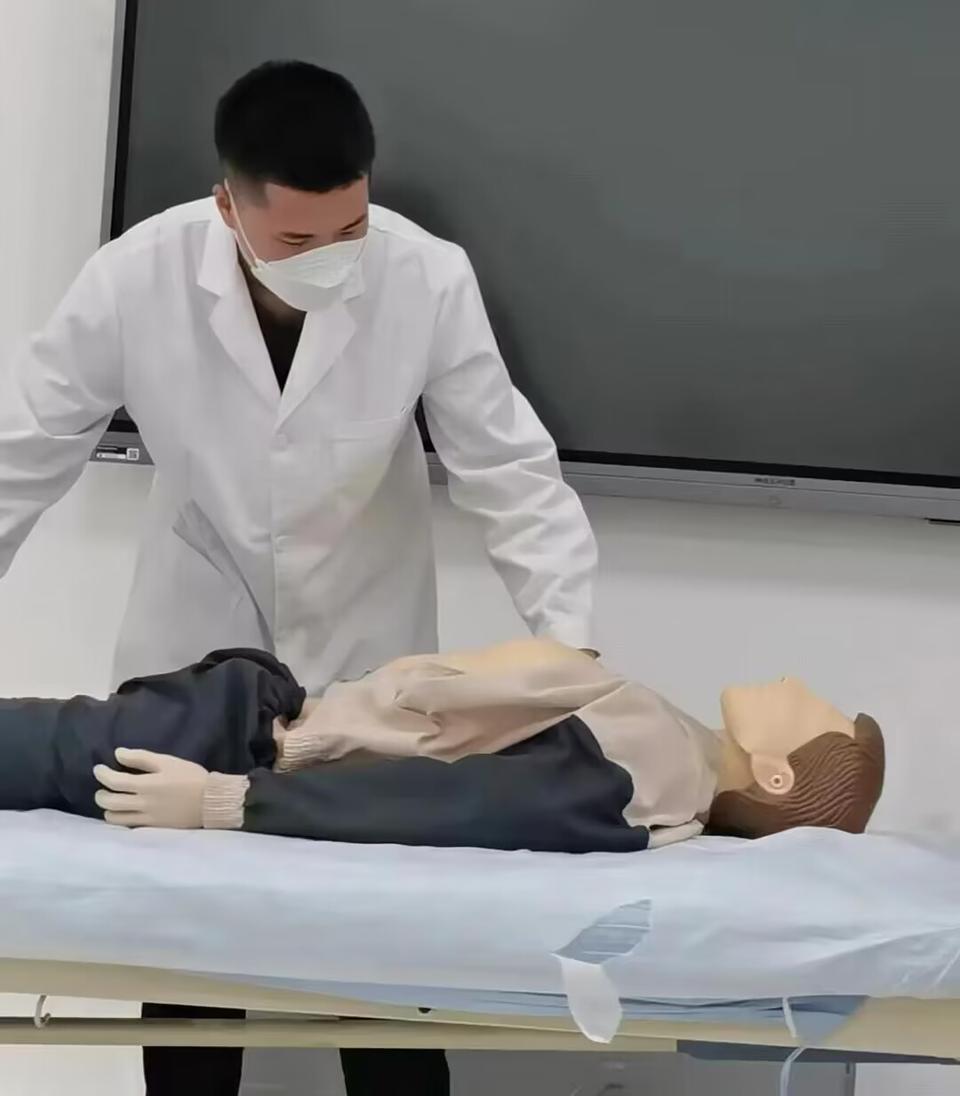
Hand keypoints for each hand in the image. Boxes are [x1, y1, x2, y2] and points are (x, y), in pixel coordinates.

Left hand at [94, 748, 208, 828]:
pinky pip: (128, 826)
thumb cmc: (191, 777)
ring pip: (115, 818)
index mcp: (146, 785)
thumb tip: (118, 753)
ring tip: (113, 801)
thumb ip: (142, 758)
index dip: (102, 774)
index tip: (99, 769)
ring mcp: (147, 818)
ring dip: (108, 809)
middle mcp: (142, 804)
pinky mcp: (152, 828)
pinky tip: (124, 813)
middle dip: (101, 794)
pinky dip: (121, 819)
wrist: (211, 801)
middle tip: (103, 788)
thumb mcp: (168, 762)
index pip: (114, 782)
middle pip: (109, 803)